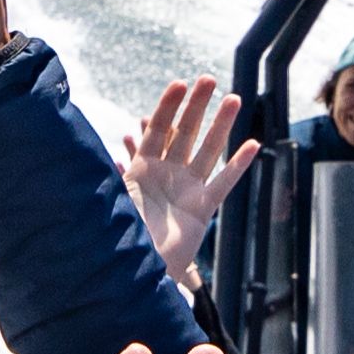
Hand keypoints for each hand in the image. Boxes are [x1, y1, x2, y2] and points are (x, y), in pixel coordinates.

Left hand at [118, 78, 261, 287]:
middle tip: (208, 80)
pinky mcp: (202, 210)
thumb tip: (100, 154)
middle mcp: (166, 176)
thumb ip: (110, 178)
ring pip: (208, 151)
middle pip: (184, 133)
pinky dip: (238, 164)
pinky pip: (223, 183)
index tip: (179, 84)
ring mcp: (186, 191)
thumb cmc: (118, 239)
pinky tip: (252, 144)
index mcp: (141, 171)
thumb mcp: (109, 203)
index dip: (167, 108)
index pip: (156, 132)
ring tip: (234, 99)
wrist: (135, 274)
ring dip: (221, 126)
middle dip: (196, 106)